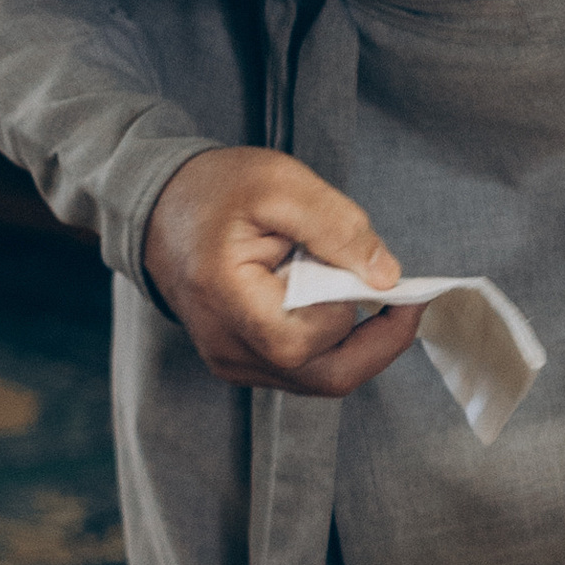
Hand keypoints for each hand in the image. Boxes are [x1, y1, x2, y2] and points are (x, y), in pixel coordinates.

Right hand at [141, 146, 422, 398]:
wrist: (160, 210)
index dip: (353, 304)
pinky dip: (330, 345)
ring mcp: (232, 363)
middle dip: (377, 342)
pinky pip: (301, 372)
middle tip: (404, 301)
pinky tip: (332, 305)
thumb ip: (338, 227)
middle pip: (325, 377)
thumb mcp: (280, 184)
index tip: (378, 270)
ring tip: (360, 294)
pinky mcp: (239, 364)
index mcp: (229, 301)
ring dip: (355, 344)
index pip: (314, 335)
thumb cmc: (216, 192)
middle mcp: (228, 348)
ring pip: (318, 380)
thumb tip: (387, 277)